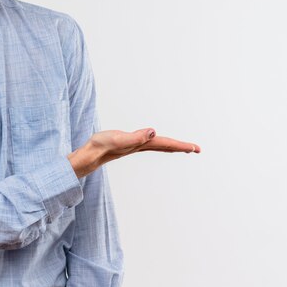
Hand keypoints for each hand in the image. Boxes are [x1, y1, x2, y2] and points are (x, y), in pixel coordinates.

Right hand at [67, 128, 199, 177]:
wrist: (90, 153)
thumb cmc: (102, 145)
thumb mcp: (119, 138)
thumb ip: (136, 137)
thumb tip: (154, 132)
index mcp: (142, 144)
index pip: (166, 144)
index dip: (181, 145)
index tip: (196, 148)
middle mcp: (141, 146)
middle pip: (165, 147)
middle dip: (181, 147)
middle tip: (197, 149)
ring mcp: (135, 146)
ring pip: (158, 146)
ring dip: (171, 146)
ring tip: (182, 147)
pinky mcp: (129, 144)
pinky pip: (149, 143)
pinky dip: (158, 143)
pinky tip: (155, 141)